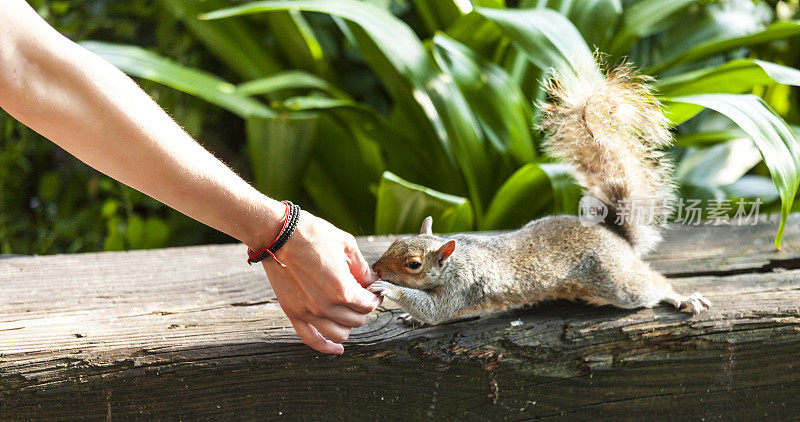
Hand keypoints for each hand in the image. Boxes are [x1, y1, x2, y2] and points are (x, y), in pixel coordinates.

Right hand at [261, 210, 380, 353]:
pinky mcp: (293, 313)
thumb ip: (362, 268)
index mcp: (343, 289)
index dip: (375, 297)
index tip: (374, 291)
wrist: (277, 234)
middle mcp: (326, 305)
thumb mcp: (346, 245)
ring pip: (339, 334)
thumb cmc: (312, 234)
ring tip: (349, 313)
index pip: (368, 305)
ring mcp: (308, 312)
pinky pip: (311, 339)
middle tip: (362, 297)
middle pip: (356, 320)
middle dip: (363, 309)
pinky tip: (337, 348)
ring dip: (348, 325)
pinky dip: (326, 347)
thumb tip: (372, 281)